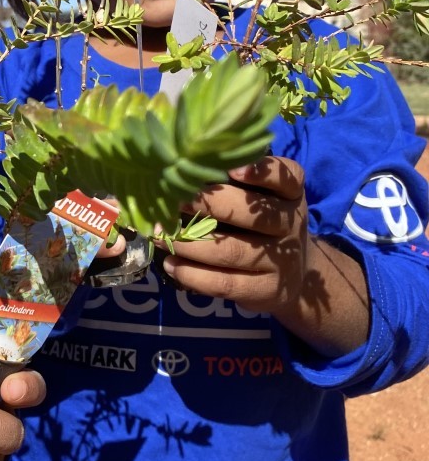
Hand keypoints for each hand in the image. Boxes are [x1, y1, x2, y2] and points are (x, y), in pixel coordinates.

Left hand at [163, 155, 368, 355]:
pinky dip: (193, 275)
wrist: (296, 276)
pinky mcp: (267, 290)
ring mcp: (281, 261)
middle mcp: (291, 224)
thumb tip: (183, 171)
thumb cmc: (263, 225)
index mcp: (290, 193)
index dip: (261, 171)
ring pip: (232, 251)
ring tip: (163, 236)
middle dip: (209, 205)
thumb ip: (235, 183)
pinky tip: (171, 264)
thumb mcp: (263, 198)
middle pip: (253, 214)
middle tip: (175, 201)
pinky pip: (226, 283)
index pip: (285, 176)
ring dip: (191, 244)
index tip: (232, 170)